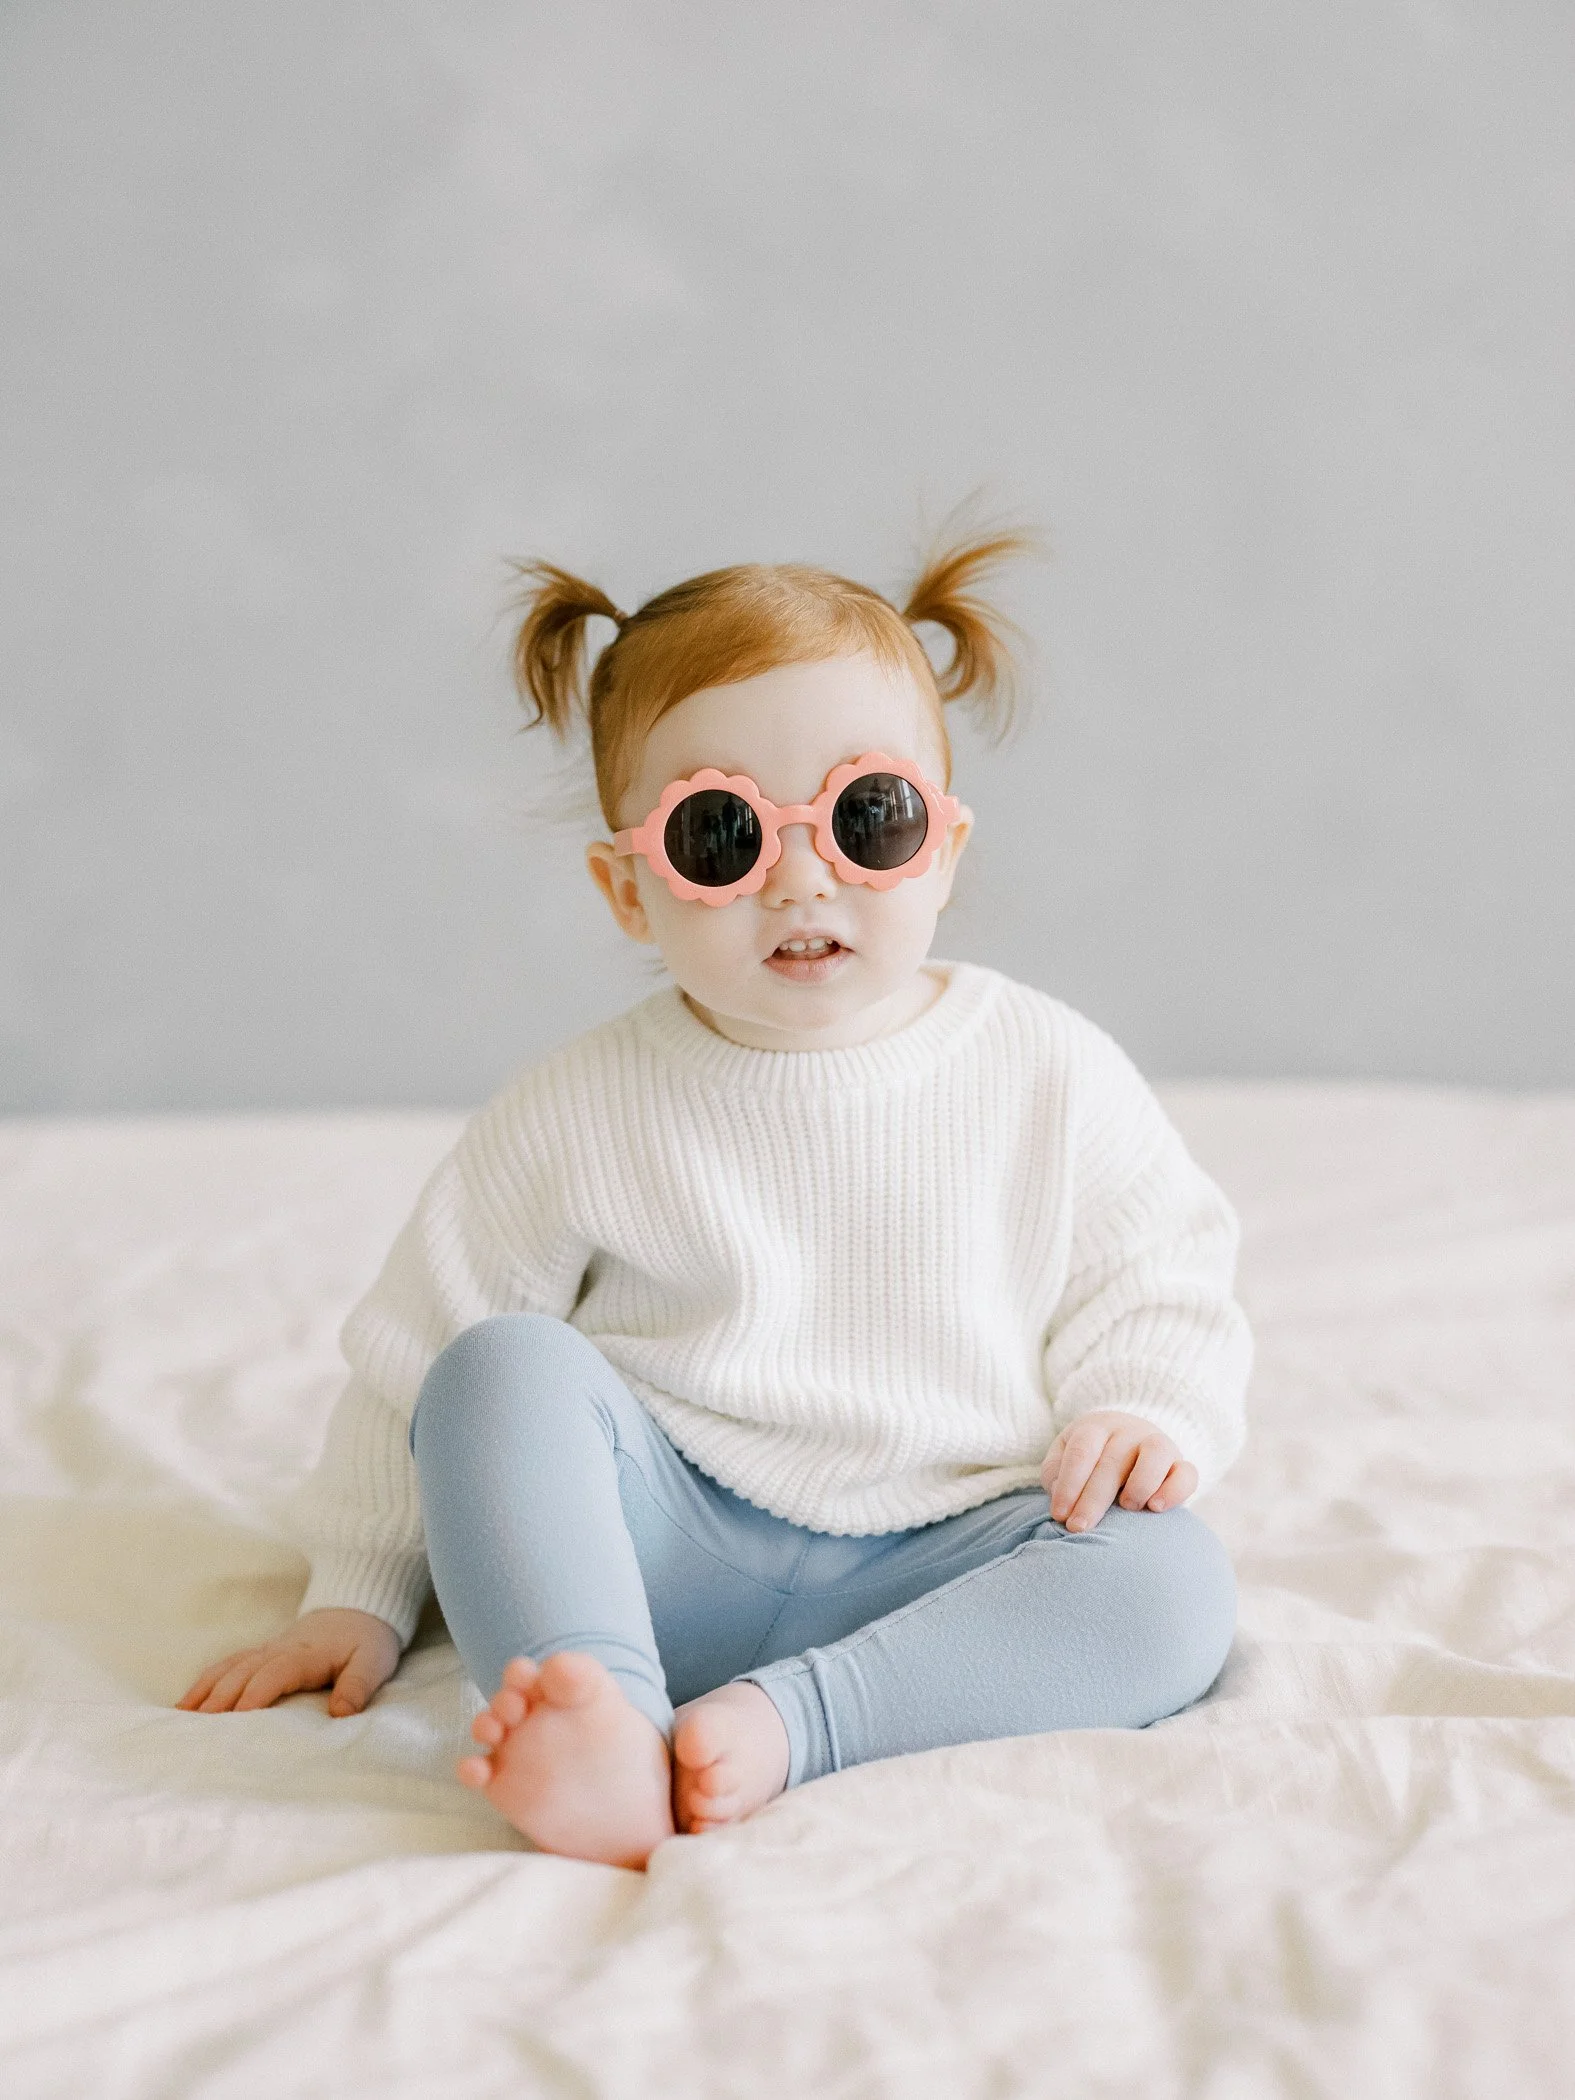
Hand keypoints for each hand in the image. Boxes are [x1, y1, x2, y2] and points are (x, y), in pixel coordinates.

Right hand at [177, 1607, 400, 1715]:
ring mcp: (266, 1649)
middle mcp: (279, 1649)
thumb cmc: (367, 1640)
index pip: (276, 1672)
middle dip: (220, 1698)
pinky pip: (227, 1665)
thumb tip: (341, 1714)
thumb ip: (359, 1686)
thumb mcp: (374, 1662)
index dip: (256, 1693)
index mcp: (306, 1653)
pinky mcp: (260, 1653)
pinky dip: (205, 1683)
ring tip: (180, 1719)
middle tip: (196, 1730)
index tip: (238, 1718)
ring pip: (229, 1667)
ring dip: (204, 1690)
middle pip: (243, 1671)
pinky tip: (186, 1705)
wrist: (359, 1607)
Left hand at [1040, 1410, 1197, 1532]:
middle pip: (1112, 1460)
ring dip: (1139, 1483)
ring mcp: (1158, 1443)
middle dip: (1093, 1499)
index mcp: (1096, 1427)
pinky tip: (1156, 1508)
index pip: (1082, 1451)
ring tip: (1126, 1508)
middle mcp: (1128, 1431)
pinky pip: (1187, 1473)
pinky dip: (1174, 1491)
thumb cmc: (1090, 1457)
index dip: (1069, 1484)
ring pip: (1155, 1453)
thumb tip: (1059, 1492)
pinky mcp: (1181, 1463)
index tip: (1059, 1515)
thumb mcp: (1064, 1457)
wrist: (1129, 1441)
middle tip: (1079, 1527)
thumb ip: (1055, 1472)